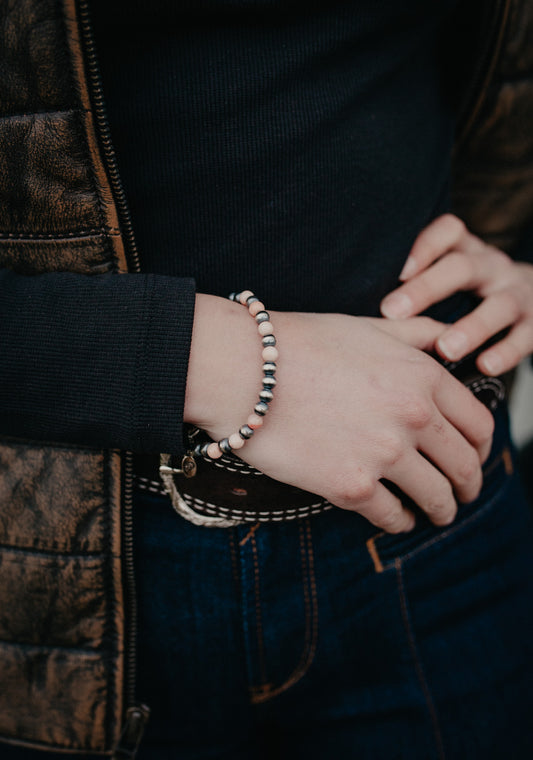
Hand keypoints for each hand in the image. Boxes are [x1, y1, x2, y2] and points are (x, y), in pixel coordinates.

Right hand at [185, 296, 493, 533]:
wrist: (243, 370)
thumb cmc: (300, 343)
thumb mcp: (368, 326)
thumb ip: (418, 332)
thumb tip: (450, 341)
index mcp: (423, 376)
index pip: (478, 424)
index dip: (482, 447)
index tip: (473, 458)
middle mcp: (414, 416)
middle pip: (465, 466)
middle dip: (469, 485)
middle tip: (462, 494)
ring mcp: (385, 454)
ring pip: (437, 498)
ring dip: (442, 511)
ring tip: (435, 515)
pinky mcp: (352, 487)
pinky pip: (394, 517)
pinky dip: (401, 522)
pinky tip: (397, 519)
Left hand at [380, 214, 532, 374]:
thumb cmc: (473, 295)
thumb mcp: (452, 279)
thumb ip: (417, 287)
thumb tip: (362, 314)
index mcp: (468, 252)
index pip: (449, 231)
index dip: (424, 247)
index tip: (396, 271)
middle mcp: (493, 267)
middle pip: (463, 268)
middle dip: (427, 289)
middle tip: (394, 312)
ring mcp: (518, 294)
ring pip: (499, 305)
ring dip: (472, 327)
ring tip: (446, 348)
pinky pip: (525, 336)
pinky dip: (506, 351)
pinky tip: (486, 366)